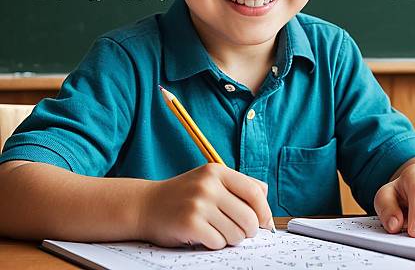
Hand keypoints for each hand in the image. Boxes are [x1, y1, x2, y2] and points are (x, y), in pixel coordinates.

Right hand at [138, 163, 272, 248]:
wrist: (146, 205)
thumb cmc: (184, 195)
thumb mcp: (210, 180)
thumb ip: (238, 184)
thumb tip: (266, 197)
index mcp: (217, 171)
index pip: (255, 192)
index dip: (264, 211)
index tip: (265, 223)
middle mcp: (208, 185)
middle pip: (249, 217)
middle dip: (248, 231)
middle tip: (239, 232)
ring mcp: (198, 204)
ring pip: (235, 233)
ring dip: (230, 238)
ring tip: (217, 231)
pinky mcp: (190, 223)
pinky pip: (218, 243)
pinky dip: (215, 244)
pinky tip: (204, 236)